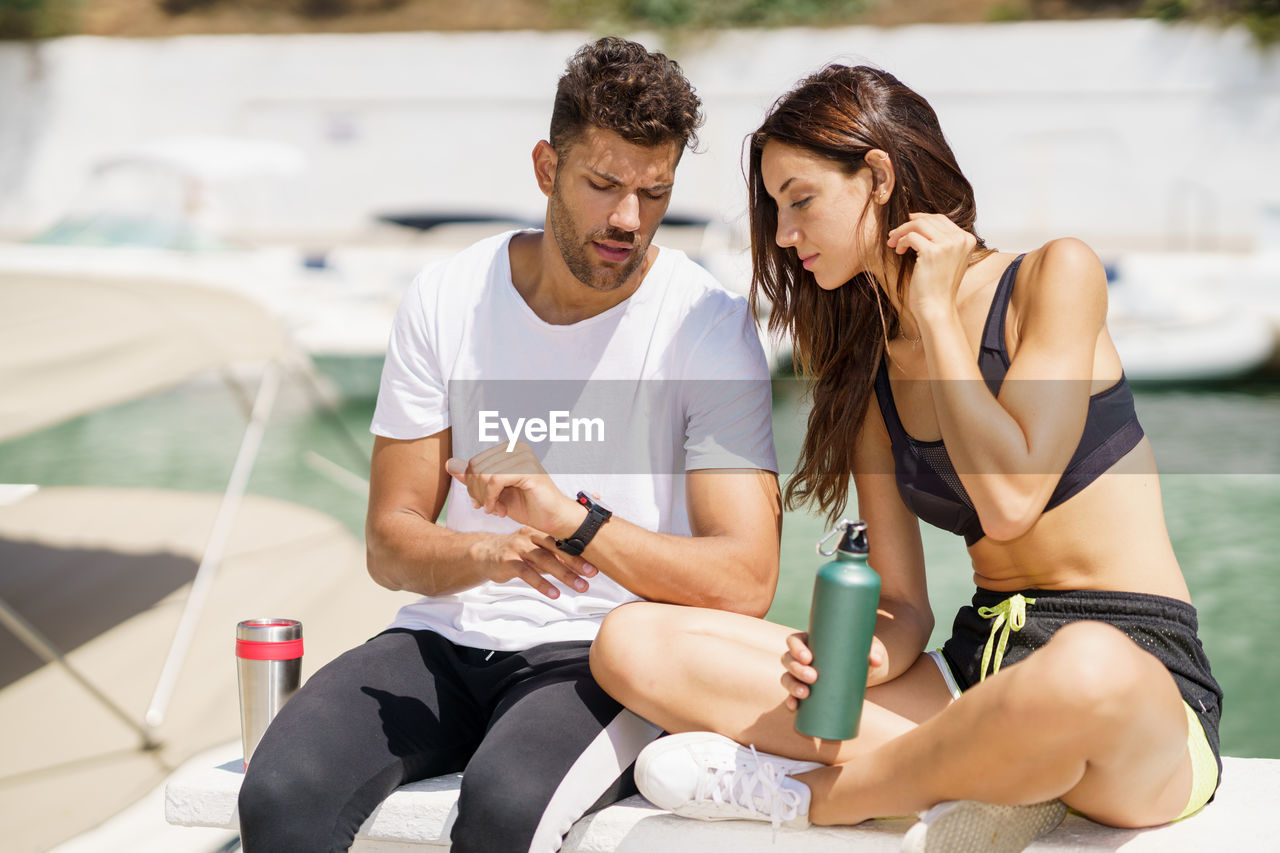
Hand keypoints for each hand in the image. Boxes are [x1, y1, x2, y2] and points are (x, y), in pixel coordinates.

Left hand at [445, 441, 584, 537]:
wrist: (553, 519)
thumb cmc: (527, 505)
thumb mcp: (493, 492)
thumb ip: (473, 478)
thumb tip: (449, 464)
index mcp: (508, 449)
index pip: (474, 463)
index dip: (472, 486)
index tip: (483, 503)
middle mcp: (515, 447)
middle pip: (476, 468)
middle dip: (477, 493)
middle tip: (490, 508)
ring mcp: (522, 456)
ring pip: (483, 474)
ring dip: (486, 498)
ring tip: (497, 510)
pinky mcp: (527, 469)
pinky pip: (495, 480)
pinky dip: (492, 499)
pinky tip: (499, 511)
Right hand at [476, 526, 598, 598]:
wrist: (484, 554)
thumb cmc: (515, 553)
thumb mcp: (536, 552)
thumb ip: (554, 557)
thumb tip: (579, 566)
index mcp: (539, 531)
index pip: (563, 541)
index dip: (580, 553)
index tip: (597, 565)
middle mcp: (530, 536)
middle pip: (557, 549)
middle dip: (576, 563)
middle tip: (592, 575)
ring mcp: (518, 548)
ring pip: (545, 560)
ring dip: (564, 574)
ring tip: (580, 587)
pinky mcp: (508, 561)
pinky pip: (527, 573)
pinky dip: (542, 584)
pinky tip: (554, 593)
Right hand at [781, 631, 887, 709]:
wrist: (861, 671)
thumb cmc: (860, 653)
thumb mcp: (866, 649)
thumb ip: (873, 652)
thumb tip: (875, 660)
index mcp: (810, 641)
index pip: (794, 640)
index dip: (796, 648)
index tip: (808, 657)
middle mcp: (801, 657)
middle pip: (788, 660)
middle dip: (797, 669)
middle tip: (813, 677)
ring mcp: (800, 675)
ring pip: (787, 678)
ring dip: (792, 686)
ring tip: (805, 694)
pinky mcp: (805, 690)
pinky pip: (791, 696)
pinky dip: (790, 701)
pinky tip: (794, 707)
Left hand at [887, 212, 975, 317]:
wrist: (936, 307)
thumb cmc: (938, 287)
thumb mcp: (947, 258)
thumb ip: (942, 240)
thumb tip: (920, 222)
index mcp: (967, 239)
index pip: (942, 219)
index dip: (922, 218)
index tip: (907, 224)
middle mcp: (960, 239)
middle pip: (930, 219)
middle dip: (909, 224)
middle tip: (895, 234)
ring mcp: (948, 245)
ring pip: (919, 224)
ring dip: (902, 231)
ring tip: (893, 242)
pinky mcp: (932, 252)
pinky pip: (911, 236)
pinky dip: (901, 241)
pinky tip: (898, 251)